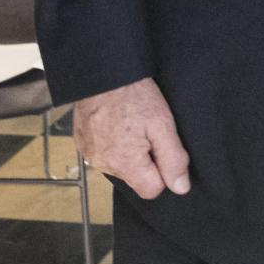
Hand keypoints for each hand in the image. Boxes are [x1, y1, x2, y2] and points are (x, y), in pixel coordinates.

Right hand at [72, 76, 190, 199]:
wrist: (103, 72)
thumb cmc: (135, 96)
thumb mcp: (163, 124)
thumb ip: (173, 159)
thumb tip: (180, 188)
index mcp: (125, 164)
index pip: (151, 190)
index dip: (163, 172)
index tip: (162, 147)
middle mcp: (103, 165)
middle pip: (135, 178)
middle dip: (145, 160)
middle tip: (147, 131)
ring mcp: (90, 155)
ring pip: (120, 166)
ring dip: (128, 152)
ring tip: (131, 124)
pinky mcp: (82, 143)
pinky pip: (104, 153)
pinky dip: (112, 143)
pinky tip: (116, 123)